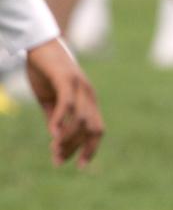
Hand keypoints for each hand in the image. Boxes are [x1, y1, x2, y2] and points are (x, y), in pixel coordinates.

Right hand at [26, 37, 103, 166]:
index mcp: (88, 101)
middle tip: (58, 159)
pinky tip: (52, 133)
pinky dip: (61, 121)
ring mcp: (80, 87)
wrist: (39, 44)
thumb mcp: (49, 100)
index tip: (80, 166)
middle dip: (77, 148)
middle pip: (91, 129)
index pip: (97, 130)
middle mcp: (88, 95)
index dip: (91, 149)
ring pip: (81, 120)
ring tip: (54, 148)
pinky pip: (68, 104)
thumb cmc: (45, 72)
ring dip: (68, 138)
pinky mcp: (67, 79)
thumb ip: (54, 119)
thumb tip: (55, 141)